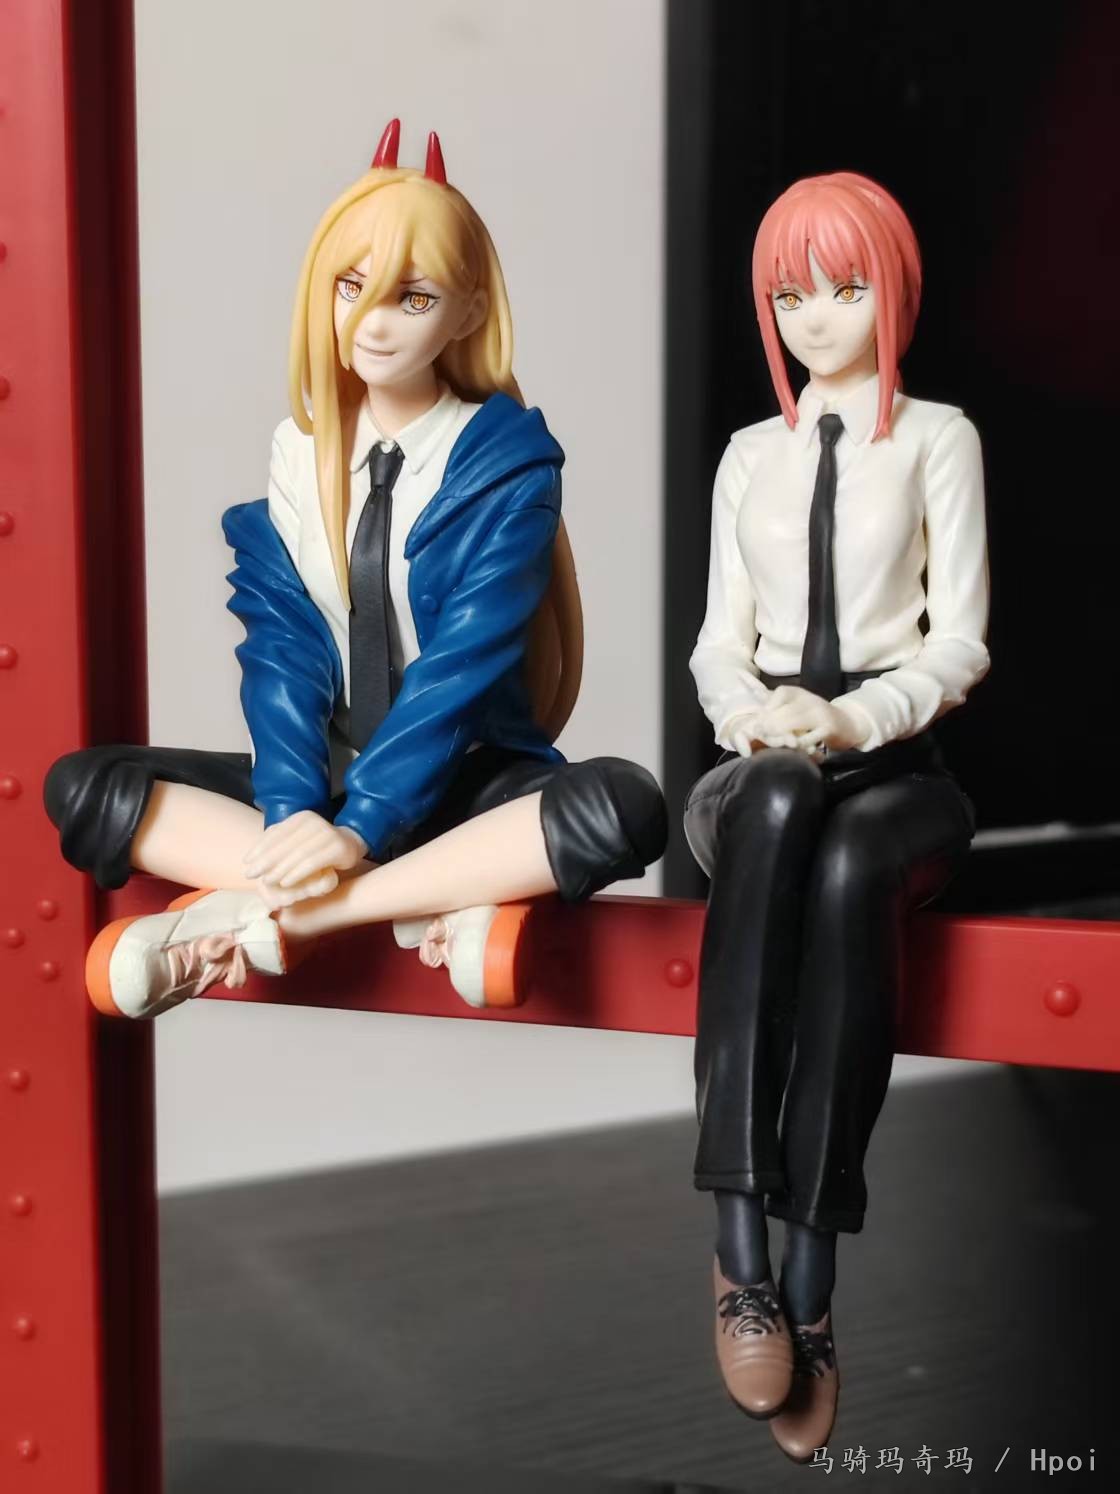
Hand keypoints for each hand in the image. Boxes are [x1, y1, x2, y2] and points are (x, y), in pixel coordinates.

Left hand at [243, 811, 368, 906]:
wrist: (351, 844)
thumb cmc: (319, 845)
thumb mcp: (299, 839)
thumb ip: (279, 843)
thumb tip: (253, 856)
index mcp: (301, 817)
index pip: (275, 833)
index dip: (259, 847)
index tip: (246, 862)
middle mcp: (313, 821)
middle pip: (284, 844)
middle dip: (265, 860)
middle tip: (251, 874)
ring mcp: (326, 833)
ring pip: (297, 854)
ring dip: (279, 869)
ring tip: (267, 881)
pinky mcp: (336, 847)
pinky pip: (311, 862)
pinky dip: (296, 873)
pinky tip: (285, 883)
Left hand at [752, 685, 870, 755]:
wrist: (846, 724)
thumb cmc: (813, 716)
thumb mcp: (793, 705)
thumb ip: (772, 699)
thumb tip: (752, 688)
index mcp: (799, 692)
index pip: (779, 693)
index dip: (767, 708)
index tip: (759, 721)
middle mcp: (810, 699)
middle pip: (784, 711)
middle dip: (770, 725)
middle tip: (761, 735)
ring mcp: (820, 713)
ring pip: (794, 723)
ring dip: (781, 735)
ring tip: (777, 742)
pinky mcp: (829, 728)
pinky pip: (808, 738)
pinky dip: (799, 745)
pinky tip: (795, 748)